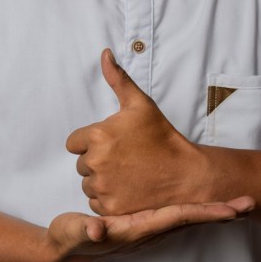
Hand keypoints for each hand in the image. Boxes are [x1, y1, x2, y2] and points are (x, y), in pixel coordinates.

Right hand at [44, 196, 254, 261]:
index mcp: (138, 228)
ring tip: (237, 201)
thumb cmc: (70, 239)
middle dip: (221, 212)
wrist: (66, 248)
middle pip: (192, 218)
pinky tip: (203, 199)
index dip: (206, 212)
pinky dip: (196, 207)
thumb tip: (99, 229)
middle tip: (250, 201)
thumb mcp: (74, 233)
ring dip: (212, 209)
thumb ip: (86, 231)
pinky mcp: (144, 220)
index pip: (179, 217)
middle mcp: (149, 229)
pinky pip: (176, 213)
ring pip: (187, 216)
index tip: (233, 210)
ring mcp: (149, 226)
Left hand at [66, 49, 208, 215]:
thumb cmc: (162, 137)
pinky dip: (108, 199)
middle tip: (126, 160)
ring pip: (88, 184)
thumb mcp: (141, 104)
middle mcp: (95, 163)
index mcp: (97, 136)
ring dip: (102, 181)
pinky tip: (128, 190)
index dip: (92, 143)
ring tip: (128, 175)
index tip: (114, 145)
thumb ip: (118, 79)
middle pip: (81, 165)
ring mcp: (102, 188)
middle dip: (98, 162)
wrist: (186, 174)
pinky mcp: (110, 208)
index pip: (74, 143)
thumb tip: (104, 53)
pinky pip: (96, 203)